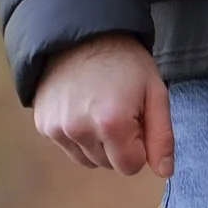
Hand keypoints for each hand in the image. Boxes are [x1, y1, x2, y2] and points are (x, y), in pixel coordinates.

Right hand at [34, 34, 173, 176]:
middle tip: (119, 110)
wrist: (82, 34)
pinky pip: (67, 146)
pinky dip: (77, 135)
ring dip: (97, 144)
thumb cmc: (126, 63)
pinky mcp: (42, 124)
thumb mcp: (155, 93)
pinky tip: (81, 107)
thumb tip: (164, 172)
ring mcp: (57, 128)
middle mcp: (80, 130)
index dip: (138, 145)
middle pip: (108, 164)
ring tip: (99, 109)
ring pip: (87, 159)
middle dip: (119, 145)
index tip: (136, 119)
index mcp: (112, 124)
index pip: (130, 166)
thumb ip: (162, 136)